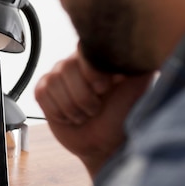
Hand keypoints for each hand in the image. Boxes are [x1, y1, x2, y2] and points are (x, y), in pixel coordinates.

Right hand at [35, 51, 153, 176]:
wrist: (105, 144)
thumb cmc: (122, 117)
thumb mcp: (138, 87)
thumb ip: (136, 61)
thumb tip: (142, 41)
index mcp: (99, 56)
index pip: (83, 49)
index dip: (91, 72)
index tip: (104, 89)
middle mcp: (77, 61)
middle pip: (66, 68)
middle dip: (82, 97)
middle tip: (96, 108)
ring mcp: (59, 75)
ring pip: (53, 83)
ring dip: (71, 107)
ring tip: (85, 114)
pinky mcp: (44, 90)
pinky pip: (42, 94)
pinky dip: (57, 111)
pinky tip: (70, 116)